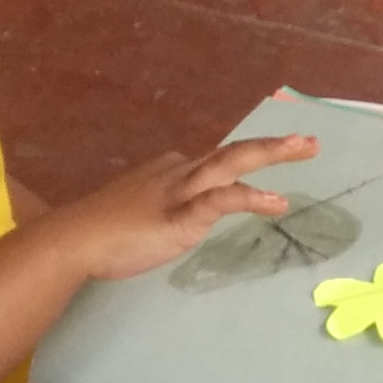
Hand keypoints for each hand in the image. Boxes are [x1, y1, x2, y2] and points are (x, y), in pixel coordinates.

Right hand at [42, 133, 317, 281]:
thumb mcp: (142, 210)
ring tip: (306, 148)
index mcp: (173, 172)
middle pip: (234, 153)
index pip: (216, 164)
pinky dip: (250, 197)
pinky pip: (220, 201)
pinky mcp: (180, 217)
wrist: (73, 240)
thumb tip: (184, 213)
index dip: (248, 161)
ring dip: (271, 153)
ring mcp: (180, 192)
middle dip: (274, 146)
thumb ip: (167, 208)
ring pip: (232, 163)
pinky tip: (277, 202)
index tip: (278, 154)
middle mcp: (180, 173)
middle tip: (310, 142)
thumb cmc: (104, 231)